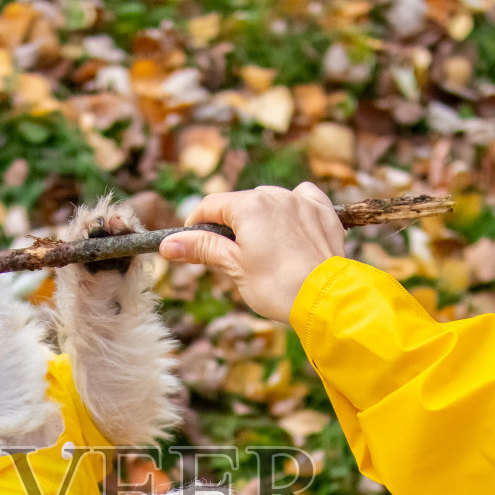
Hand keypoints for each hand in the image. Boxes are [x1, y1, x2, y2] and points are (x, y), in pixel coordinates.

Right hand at [159, 183, 344, 321]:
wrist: (326, 299)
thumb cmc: (277, 286)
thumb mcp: (233, 267)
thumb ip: (202, 248)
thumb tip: (169, 244)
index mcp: (249, 205)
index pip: (211, 206)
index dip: (196, 225)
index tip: (192, 245)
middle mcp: (275, 194)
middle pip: (241, 205)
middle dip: (232, 226)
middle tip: (232, 258)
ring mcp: (301, 202)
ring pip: (271, 202)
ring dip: (262, 219)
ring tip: (265, 251)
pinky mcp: (323, 213)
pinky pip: (302, 199)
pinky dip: (293, 209)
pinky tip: (292, 227)